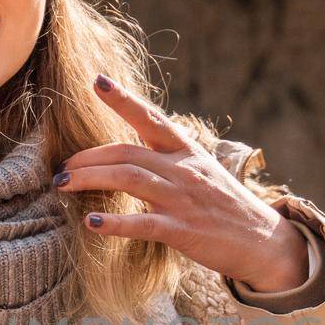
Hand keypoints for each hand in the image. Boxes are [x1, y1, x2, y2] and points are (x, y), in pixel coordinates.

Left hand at [53, 75, 308, 292]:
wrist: (264, 242)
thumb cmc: (226, 209)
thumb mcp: (202, 173)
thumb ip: (169, 161)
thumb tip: (130, 156)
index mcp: (188, 152)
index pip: (152, 118)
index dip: (124, 100)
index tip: (97, 81)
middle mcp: (184, 170)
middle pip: (127, 152)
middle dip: (87, 157)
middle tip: (59, 168)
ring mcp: (183, 200)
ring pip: (129, 178)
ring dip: (90, 179)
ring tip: (61, 185)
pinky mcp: (183, 231)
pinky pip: (143, 223)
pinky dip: (114, 223)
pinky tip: (90, 222)